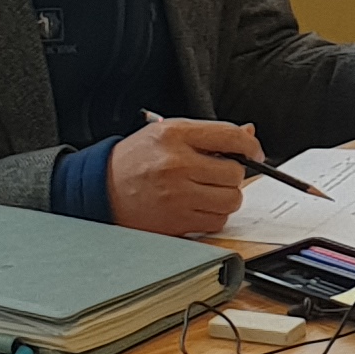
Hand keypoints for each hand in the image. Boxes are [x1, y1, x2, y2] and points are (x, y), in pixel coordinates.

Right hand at [109, 113, 261, 236]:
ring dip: (226, 196)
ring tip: (207, 190)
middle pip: (235, 173)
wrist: (102, 188)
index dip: (250, 146)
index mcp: (176, 135)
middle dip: (232, 174)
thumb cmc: (136, 159)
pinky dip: (214, 216)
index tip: (252, 151)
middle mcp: (177, 165)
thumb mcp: (168, 132)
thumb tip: (248, 134)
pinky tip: (198, 206)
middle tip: (217, 173)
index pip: (231, 137)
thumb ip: (209, 133)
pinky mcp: (176, 222)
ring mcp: (177, 196)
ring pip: (231, 200)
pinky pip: (217, 222)